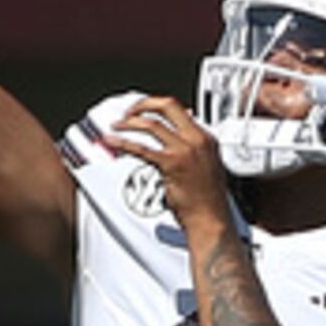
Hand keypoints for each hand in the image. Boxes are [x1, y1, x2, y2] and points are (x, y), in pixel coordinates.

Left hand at [98, 96, 233, 227]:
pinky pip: (142, 148)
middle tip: (130, 111)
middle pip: (168, 106)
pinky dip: (124, 143)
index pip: (180, 109)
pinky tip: (114, 142)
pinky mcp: (171, 165)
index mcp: (206, 138)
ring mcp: (184, 151)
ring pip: (152, 124)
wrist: (211, 220)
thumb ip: (192, 149)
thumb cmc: (208, 201)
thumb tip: (177, 139)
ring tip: (118, 126)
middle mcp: (197, 140)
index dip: (157, 106)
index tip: (144, 110)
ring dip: (130, 122)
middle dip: (144, 104)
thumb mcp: (205, 166)